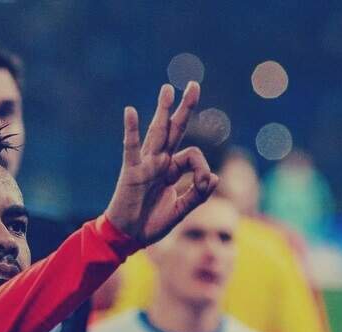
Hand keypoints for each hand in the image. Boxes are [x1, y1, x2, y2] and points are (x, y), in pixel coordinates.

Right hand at [104, 81, 217, 244]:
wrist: (127, 237)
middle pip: (174, 130)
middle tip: (193, 85)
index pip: (194, 156)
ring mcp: (144, 165)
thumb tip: (215, 176)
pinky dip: (130, 129)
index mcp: (171, 170)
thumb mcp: (180, 211)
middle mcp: (159, 162)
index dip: (202, 168)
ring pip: (156, 133)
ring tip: (167, 89)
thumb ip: (198, 195)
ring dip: (162, 110)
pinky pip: (130, 147)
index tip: (202, 185)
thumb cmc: (150, 224)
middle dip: (185, 108)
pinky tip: (129, 111)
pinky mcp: (130, 172)